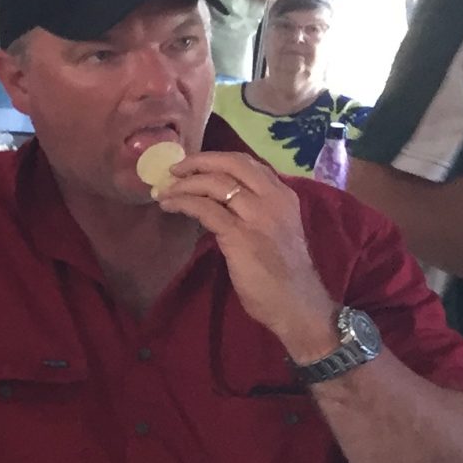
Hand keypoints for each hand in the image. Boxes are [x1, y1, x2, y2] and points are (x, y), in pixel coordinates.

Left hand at [156, 151, 339, 360]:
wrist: (297, 304)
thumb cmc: (283, 271)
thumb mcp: (275, 228)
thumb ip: (254, 208)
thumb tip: (216, 197)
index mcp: (284, 195)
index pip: (247, 162)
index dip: (215, 158)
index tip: (193, 164)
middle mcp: (274, 199)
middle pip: (231, 164)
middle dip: (197, 162)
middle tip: (174, 171)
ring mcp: (258, 216)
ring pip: (214, 184)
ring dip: (183, 185)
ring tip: (165, 192)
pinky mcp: (240, 236)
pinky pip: (204, 209)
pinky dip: (182, 203)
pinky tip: (169, 206)